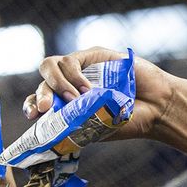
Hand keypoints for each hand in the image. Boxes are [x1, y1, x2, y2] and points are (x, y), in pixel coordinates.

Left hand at [27, 48, 175, 143]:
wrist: (155, 108)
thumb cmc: (126, 122)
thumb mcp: (94, 130)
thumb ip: (71, 127)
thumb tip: (49, 130)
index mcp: (66, 104)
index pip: (39, 101)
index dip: (31, 104)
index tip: (33, 114)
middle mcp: (70, 85)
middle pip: (42, 82)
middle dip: (40, 95)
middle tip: (45, 109)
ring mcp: (80, 69)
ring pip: (50, 67)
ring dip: (58, 85)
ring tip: (76, 100)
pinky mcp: (92, 56)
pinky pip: (70, 61)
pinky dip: (74, 76)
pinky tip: (88, 90)